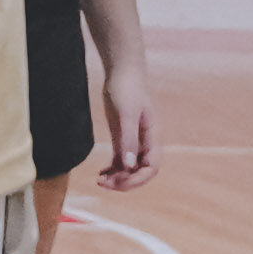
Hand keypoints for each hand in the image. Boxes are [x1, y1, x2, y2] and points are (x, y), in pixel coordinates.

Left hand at [95, 51, 157, 182]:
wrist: (122, 70)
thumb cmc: (127, 88)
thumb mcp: (127, 114)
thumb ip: (128, 139)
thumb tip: (130, 165)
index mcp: (152, 137)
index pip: (151, 168)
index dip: (137, 180)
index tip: (118, 182)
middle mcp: (145, 142)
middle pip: (141, 172)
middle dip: (125, 182)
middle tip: (104, 183)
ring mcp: (133, 140)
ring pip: (130, 169)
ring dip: (118, 178)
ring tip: (100, 181)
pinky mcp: (122, 137)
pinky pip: (120, 161)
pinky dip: (113, 170)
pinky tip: (101, 174)